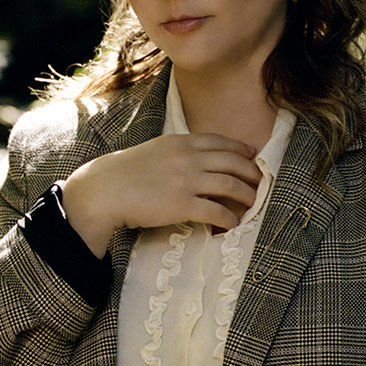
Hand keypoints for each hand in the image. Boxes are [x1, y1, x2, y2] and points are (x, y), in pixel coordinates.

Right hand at [60, 134, 261, 255]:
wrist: (106, 189)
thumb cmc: (127, 172)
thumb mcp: (156, 150)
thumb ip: (179, 151)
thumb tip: (199, 158)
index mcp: (181, 142)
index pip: (221, 142)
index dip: (240, 149)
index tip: (252, 155)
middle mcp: (188, 158)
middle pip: (233, 162)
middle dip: (251, 172)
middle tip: (260, 181)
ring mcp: (187, 181)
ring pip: (230, 185)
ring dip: (247, 194)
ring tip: (254, 201)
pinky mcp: (183, 205)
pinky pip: (216, 211)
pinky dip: (230, 217)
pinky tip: (234, 223)